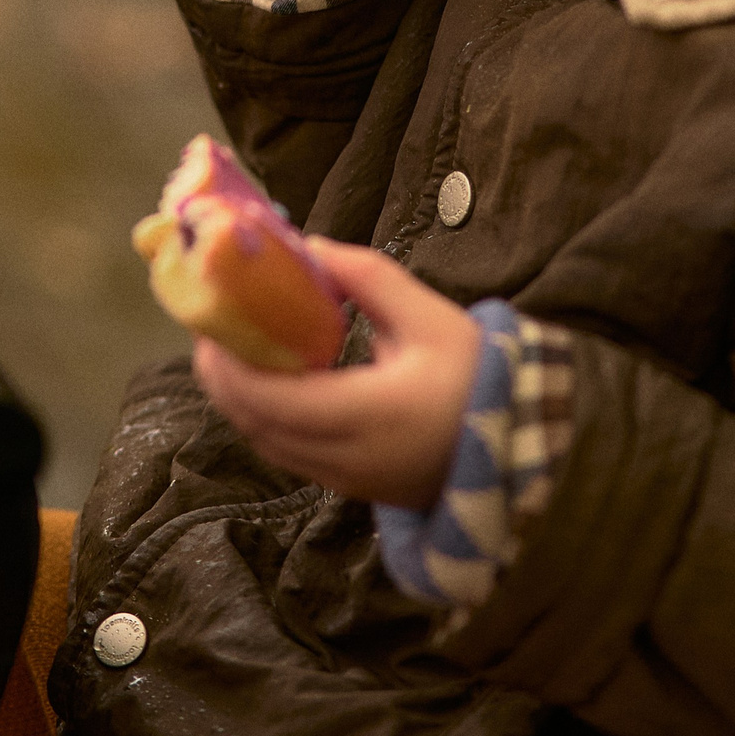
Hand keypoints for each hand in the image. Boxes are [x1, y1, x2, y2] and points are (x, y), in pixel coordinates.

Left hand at [195, 239, 481, 509]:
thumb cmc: (480, 378)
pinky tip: (274, 383)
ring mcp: (346, 479)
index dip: (229, 364)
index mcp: (365, 414)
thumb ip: (368, 279)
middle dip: (223, 378)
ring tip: (236, 350)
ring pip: (266, 444)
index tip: (212, 323)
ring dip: (241, 400)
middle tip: (214, 331)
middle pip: (255, 424)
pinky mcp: (351, 487)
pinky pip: (289, 455)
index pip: (268, 398)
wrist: (522, 448)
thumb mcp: (431, 318)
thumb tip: (309, 248)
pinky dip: (266, 420)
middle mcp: (345, 457)